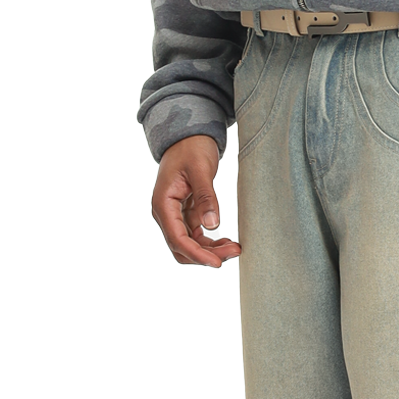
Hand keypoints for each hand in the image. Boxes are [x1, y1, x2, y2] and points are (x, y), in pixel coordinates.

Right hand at [151, 136, 240, 268]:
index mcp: (163, 204)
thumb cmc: (191, 147)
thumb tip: (212, 225)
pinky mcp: (186, 213)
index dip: (197, 254)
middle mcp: (166, 213)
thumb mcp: (201, 169)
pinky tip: (226, 241)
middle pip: (182, 247)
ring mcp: (175, 215)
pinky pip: (196, 235)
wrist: (189, 136)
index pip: (177, 238)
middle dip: (207, 255)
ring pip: (190, 244)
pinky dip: (210, 242)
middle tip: (235, 251)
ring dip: (211, 250)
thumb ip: (206, 197)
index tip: (217, 262)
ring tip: (235, 247)